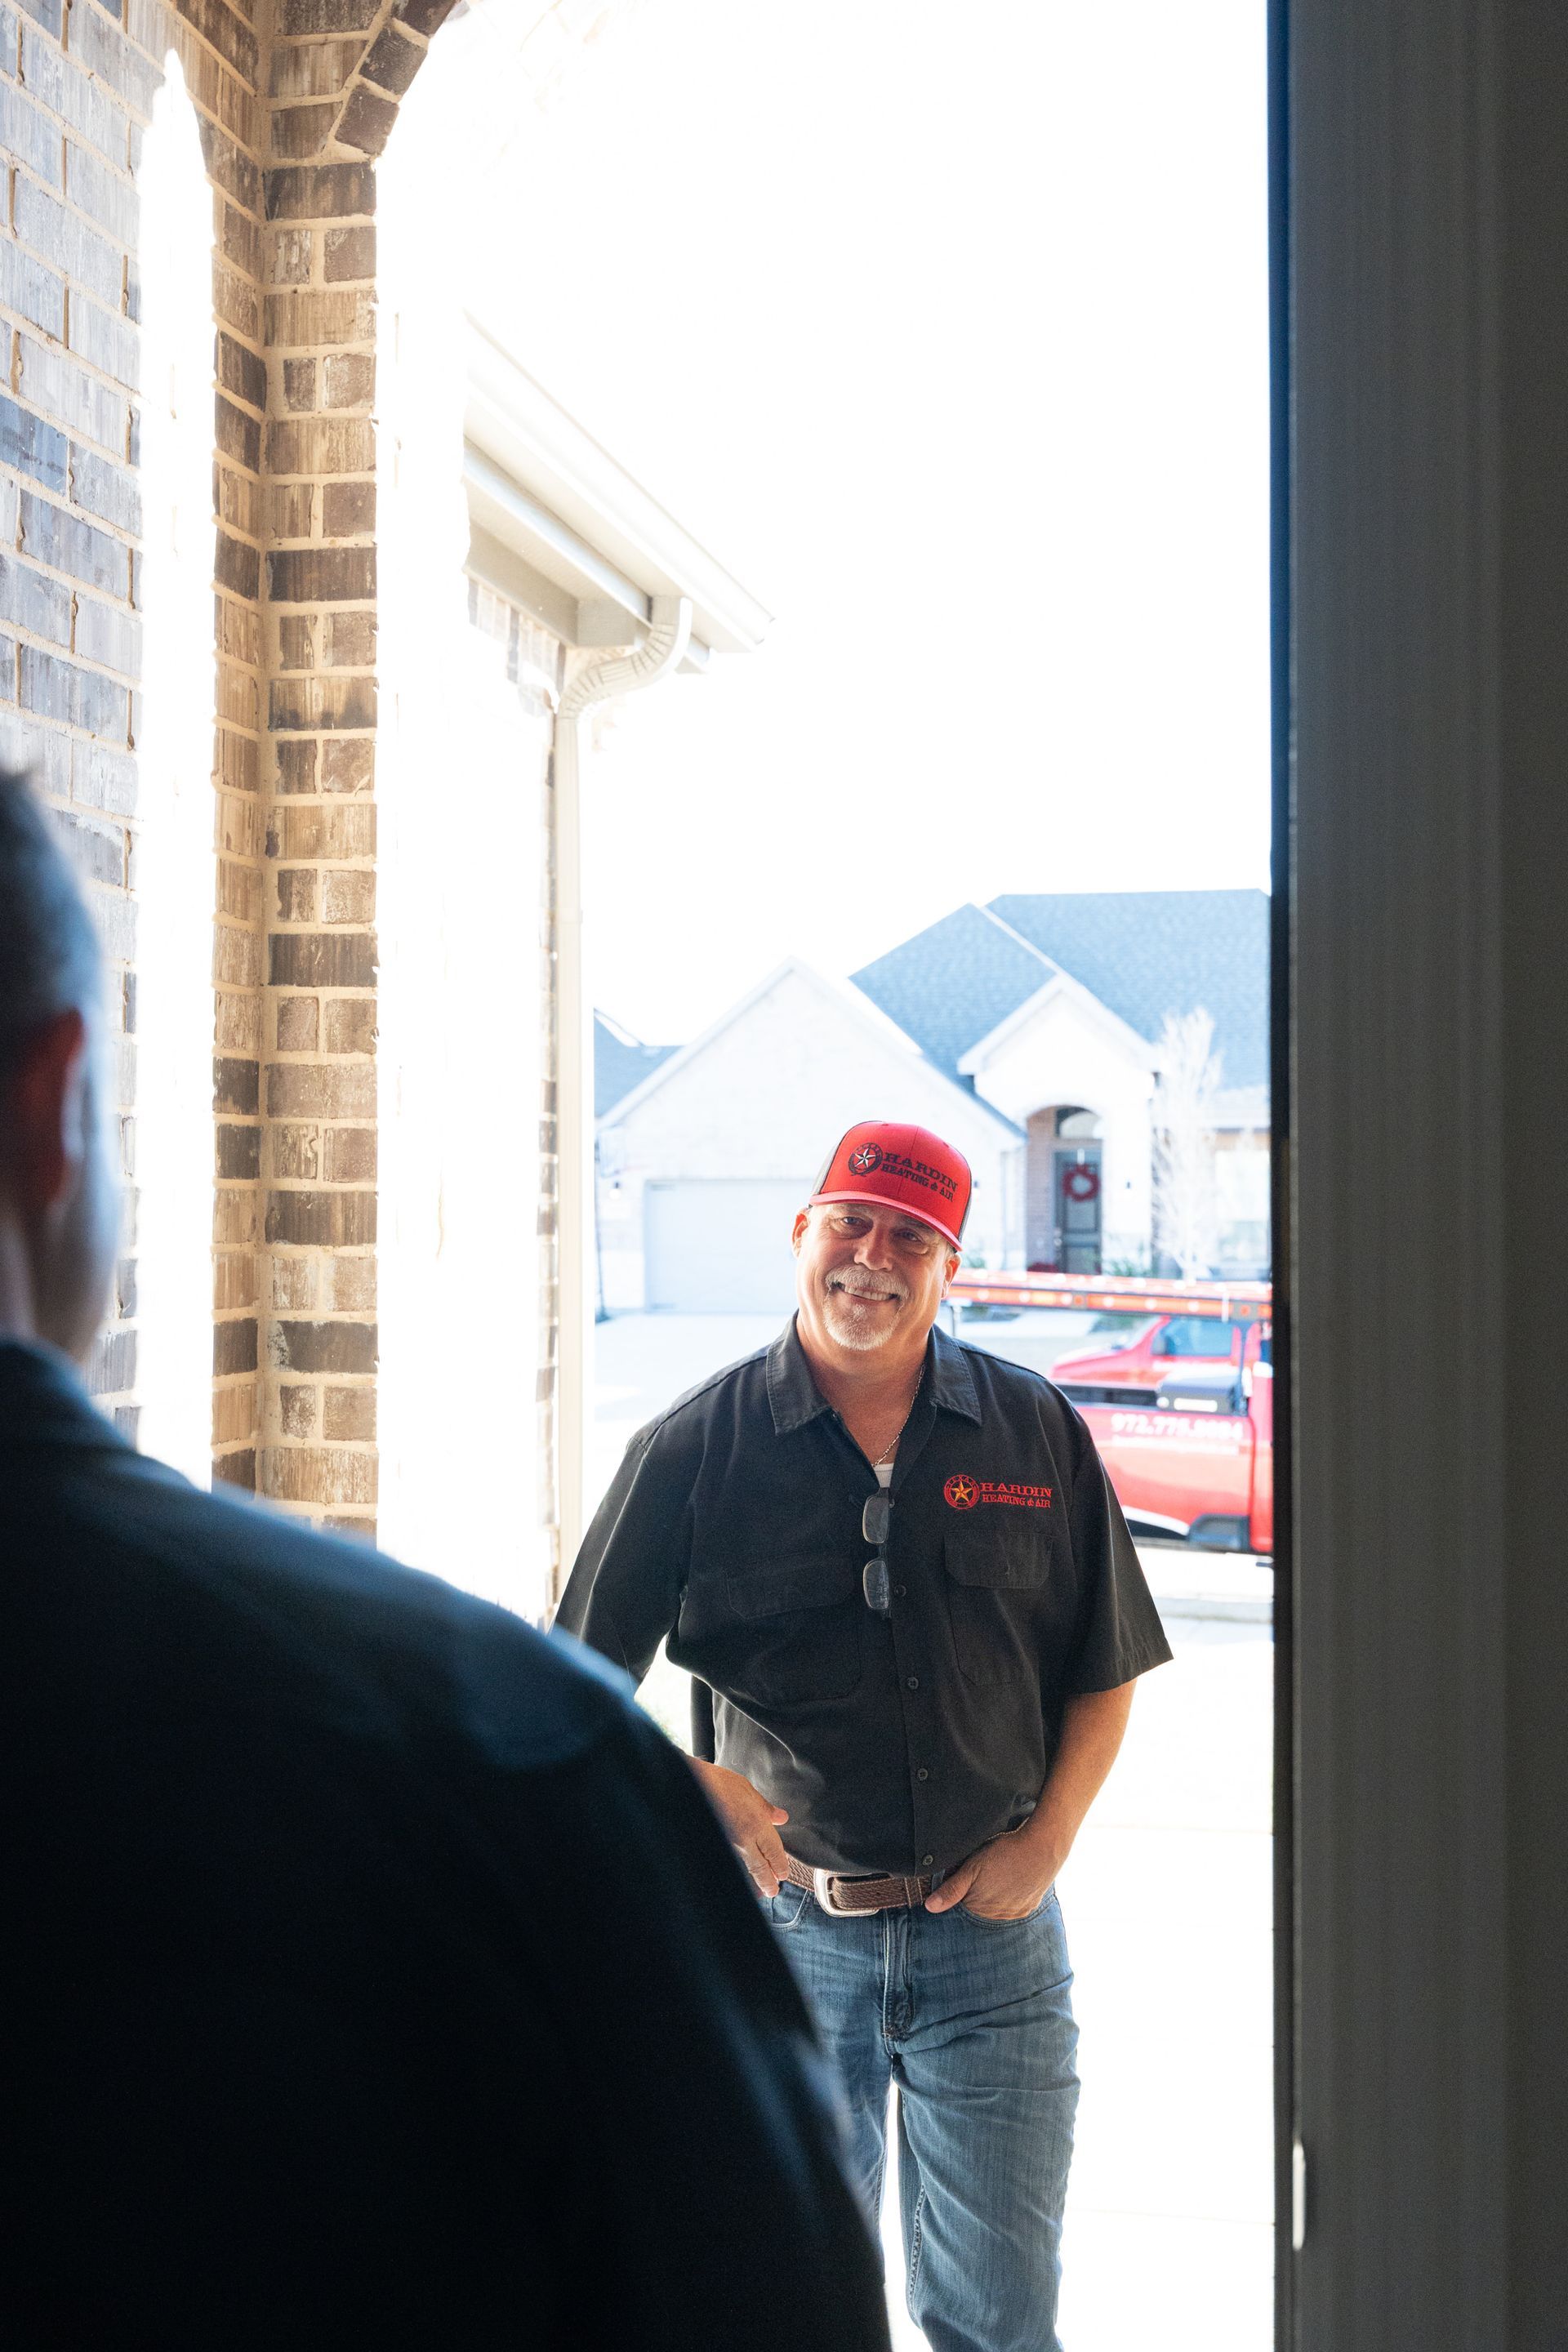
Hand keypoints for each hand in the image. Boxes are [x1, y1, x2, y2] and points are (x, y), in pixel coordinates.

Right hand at [689, 1760, 790, 1897]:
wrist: (694, 1784)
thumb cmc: (719, 1783)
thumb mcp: (748, 1790)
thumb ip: (766, 1808)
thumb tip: (781, 1817)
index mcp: (756, 1824)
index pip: (774, 1852)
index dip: (780, 1865)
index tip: (784, 1873)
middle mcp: (744, 1839)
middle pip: (760, 1867)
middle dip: (769, 1881)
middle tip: (774, 1890)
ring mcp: (729, 1844)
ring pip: (746, 1867)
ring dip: (755, 1880)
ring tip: (761, 1890)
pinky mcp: (719, 1843)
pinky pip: (733, 1860)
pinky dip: (739, 1870)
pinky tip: (741, 1875)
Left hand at [924, 1824, 1059, 1920]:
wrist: (1042, 1848)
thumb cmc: (1004, 1854)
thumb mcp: (973, 1866)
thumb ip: (951, 1889)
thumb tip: (929, 1908)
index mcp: (978, 1906)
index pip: (961, 1901)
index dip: (964, 1884)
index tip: (970, 1870)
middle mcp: (995, 1915)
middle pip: (978, 1905)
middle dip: (978, 1890)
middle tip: (987, 1869)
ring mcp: (1013, 1913)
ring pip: (996, 1906)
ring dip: (995, 1894)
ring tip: (1001, 1872)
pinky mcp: (1028, 1908)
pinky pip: (1013, 1905)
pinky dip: (1012, 1895)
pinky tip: (1014, 1879)